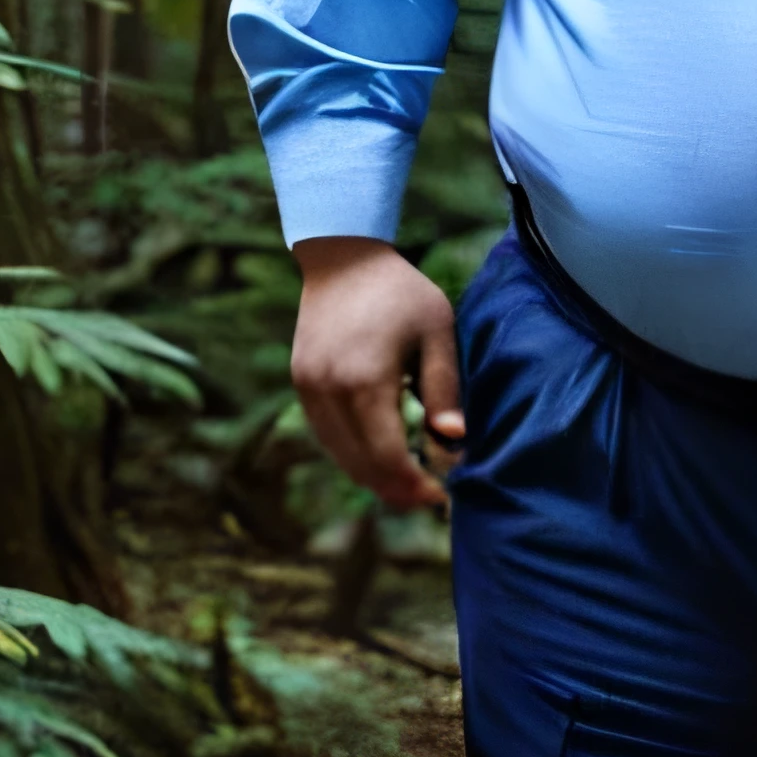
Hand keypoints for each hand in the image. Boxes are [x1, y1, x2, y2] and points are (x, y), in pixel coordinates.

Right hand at [291, 237, 463, 512]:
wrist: (342, 258)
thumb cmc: (400, 291)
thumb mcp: (436, 331)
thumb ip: (444, 388)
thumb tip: (454, 440)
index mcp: (366, 380)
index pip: (388, 455)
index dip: (415, 484)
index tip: (442, 494)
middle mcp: (330, 390)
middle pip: (361, 464)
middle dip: (396, 489)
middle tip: (428, 499)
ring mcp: (309, 389)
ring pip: (339, 455)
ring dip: (373, 477)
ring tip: (407, 486)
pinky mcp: (301, 384)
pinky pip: (326, 435)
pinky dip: (352, 454)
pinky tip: (378, 459)